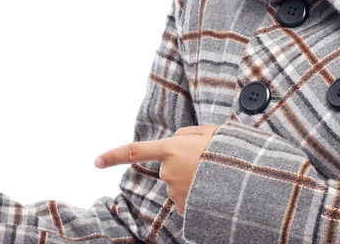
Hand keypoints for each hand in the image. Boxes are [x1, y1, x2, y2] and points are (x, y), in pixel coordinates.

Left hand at [94, 124, 219, 215]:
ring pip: (178, 183)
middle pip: (168, 167)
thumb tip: (176, 139)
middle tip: (206, 160)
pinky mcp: (184, 208)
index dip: (113, 156)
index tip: (96, 161)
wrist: (244, 180)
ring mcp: (175, 191)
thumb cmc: (228, 152)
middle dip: (183, 164)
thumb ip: (187, 132)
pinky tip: (210, 188)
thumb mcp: (209, 131)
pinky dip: (195, 194)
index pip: (135, 151)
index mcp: (172, 148)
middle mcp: (168, 171)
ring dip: (190, 179)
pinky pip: (186, 198)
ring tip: (212, 174)